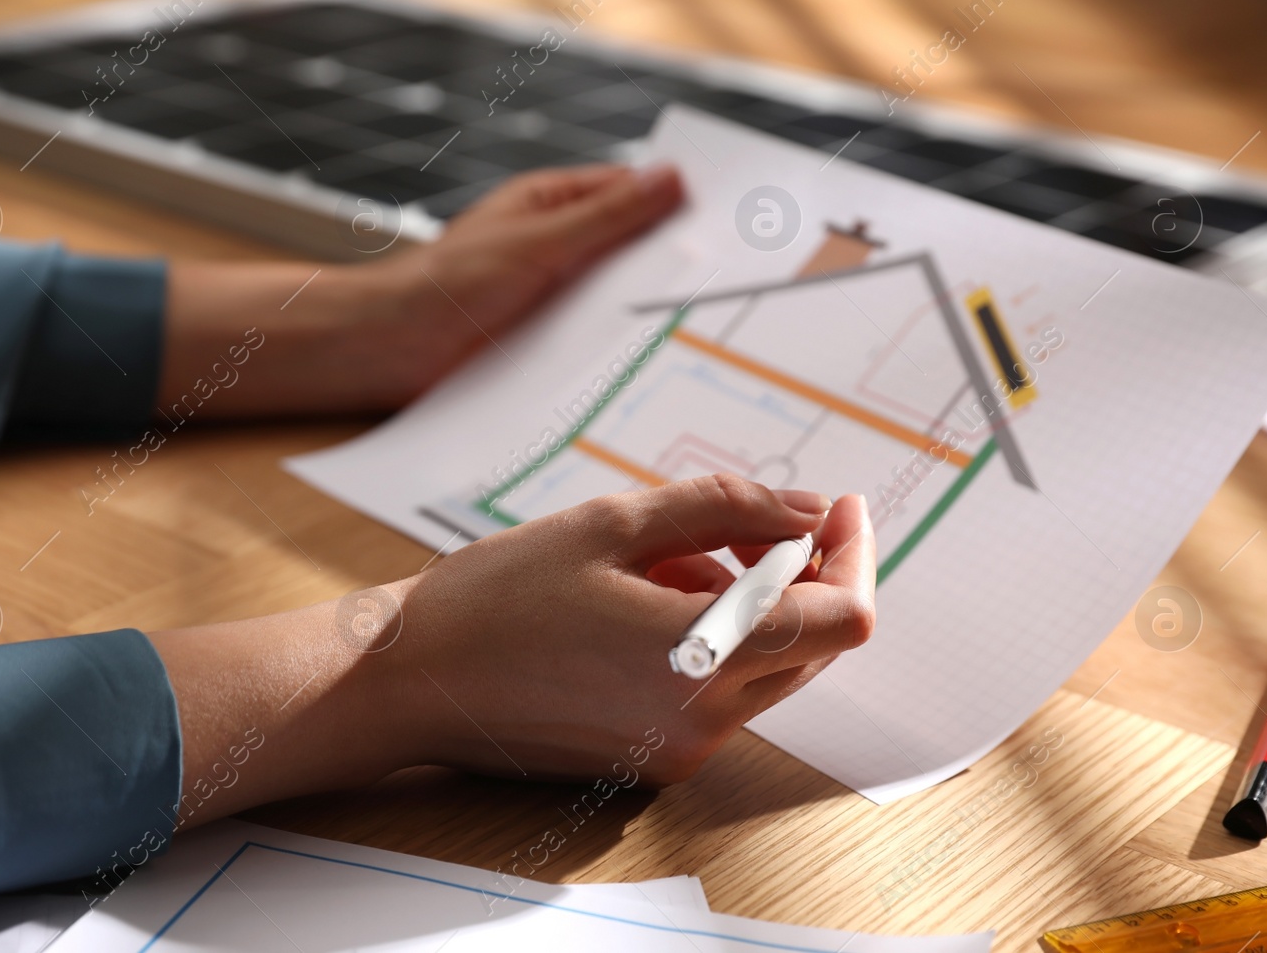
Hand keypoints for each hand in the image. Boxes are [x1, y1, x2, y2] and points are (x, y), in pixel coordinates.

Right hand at [151, 476, 874, 819]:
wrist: (409, 680)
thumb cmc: (496, 597)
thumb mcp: (611, 523)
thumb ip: (727, 508)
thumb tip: (812, 511)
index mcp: (701, 656)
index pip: (844, 617)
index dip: (857, 553)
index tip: (840, 506)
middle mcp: (704, 717)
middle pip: (812, 642)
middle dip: (795, 571)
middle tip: (736, 520)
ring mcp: (680, 748)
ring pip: (765, 664)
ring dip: (745, 602)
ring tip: (661, 559)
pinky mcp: (653, 759)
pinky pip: (719, 691)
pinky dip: (710, 639)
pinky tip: (640, 602)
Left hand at [158, 163, 683, 416]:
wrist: (390, 351)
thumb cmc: (448, 284)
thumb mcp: (539, 243)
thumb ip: (606, 216)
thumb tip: (670, 179)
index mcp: (552, 204)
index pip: (632, 191)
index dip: (680, 201)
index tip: (734, 214)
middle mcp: (556, 245)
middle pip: (631, 245)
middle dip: (674, 258)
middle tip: (737, 274)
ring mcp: (551, 294)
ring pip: (617, 296)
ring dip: (648, 308)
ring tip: (707, 319)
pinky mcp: (544, 341)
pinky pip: (595, 338)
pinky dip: (622, 345)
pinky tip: (656, 359)